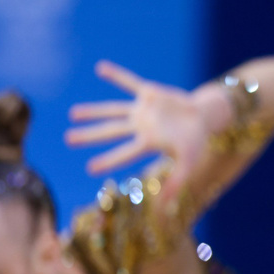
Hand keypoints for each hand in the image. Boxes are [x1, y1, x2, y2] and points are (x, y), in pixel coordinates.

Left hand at [65, 61, 215, 188]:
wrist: (205, 116)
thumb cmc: (196, 141)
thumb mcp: (189, 162)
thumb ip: (177, 181)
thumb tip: (166, 206)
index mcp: (147, 143)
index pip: (125, 153)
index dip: (109, 160)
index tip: (90, 169)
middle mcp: (140, 127)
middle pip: (110, 132)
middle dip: (89, 136)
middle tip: (67, 139)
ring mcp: (143, 110)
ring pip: (113, 110)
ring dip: (94, 111)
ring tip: (72, 114)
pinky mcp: (149, 93)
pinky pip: (130, 83)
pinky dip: (117, 76)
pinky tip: (100, 68)